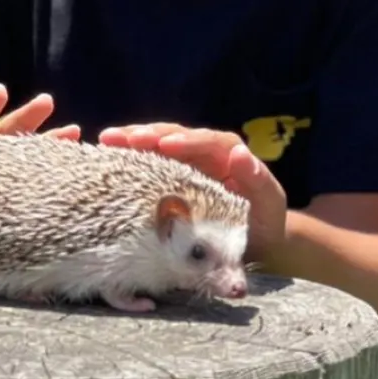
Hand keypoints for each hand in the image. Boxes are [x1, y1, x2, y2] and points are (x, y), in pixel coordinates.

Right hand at [103, 123, 286, 265]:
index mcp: (230, 155)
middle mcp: (205, 154)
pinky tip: (109, 156)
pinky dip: (130, 159)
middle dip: (151, 135)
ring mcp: (185, 165)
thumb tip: (241, 153)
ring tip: (108, 139)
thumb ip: (259, 181)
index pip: (209, 141)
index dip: (189, 141)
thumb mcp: (269, 203)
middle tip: (126, 137)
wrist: (257, 243)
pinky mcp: (170, 181)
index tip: (167, 144)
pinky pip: (149, 165)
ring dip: (134, 141)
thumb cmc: (265, 224)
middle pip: (177, 136)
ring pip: (158, 146)